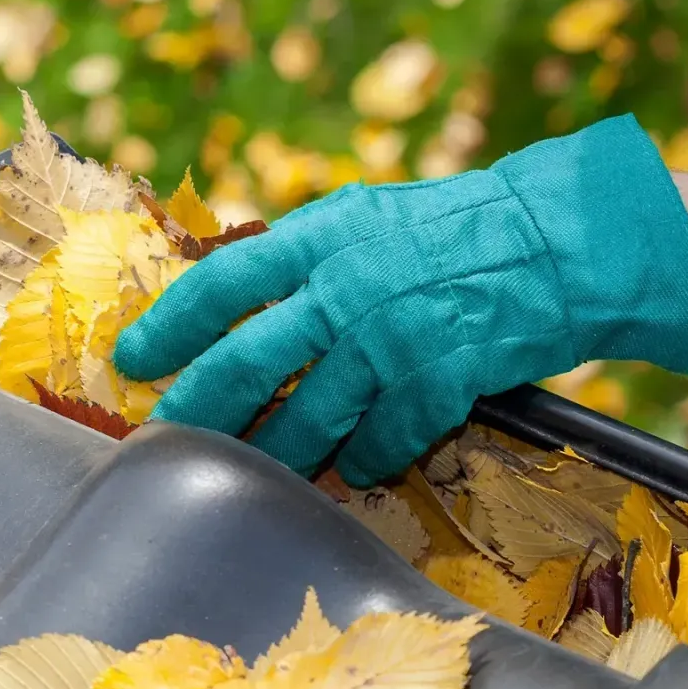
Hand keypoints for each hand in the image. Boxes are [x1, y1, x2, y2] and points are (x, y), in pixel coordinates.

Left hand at [112, 116, 687, 485]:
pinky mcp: (437, 384)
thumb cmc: (451, 228)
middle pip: (248, 364)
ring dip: (273, 455)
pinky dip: (359, 461)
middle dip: (197, 410)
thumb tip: (233, 302)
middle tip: (166, 437)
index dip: (169, 325)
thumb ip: (301, 258)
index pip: (222, 284)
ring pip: (307, 420)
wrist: (554, 242)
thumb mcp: (363, 218)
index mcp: (321, 237)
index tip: (133, 359)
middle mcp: (346, 289)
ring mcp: (391, 341)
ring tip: (248, 470)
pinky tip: (351, 467)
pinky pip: (377, 444)